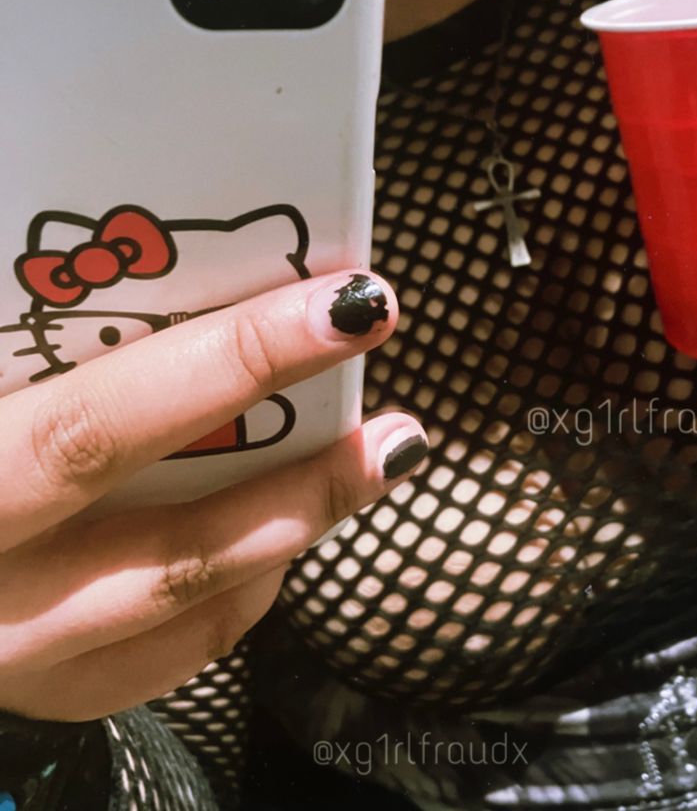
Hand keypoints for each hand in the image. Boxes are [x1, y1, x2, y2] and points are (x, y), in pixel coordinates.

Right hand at [0, 270, 426, 721]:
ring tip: (380, 457)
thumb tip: (97, 261)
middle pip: (174, 545)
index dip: (232, 362)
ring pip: (189, 611)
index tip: (346, 303)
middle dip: (304, 480)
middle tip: (400, 421)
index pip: (101, 424)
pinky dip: (245, 588)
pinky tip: (282, 531)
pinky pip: (173, 655)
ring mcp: (22, 660)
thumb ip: (16, 323)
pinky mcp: (50, 692)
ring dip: (297, 529)